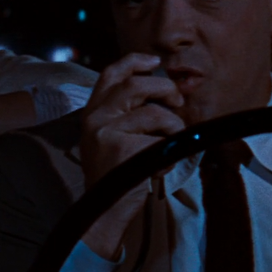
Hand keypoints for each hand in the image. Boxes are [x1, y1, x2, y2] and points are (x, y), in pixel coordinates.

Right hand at [76, 53, 185, 257]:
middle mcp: (95, 118)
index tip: (155, 62)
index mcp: (92, 112)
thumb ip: (127, 113)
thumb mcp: (110, 137)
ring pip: (156, 114)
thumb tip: (165, 91)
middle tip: (179, 104)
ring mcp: (107, 132)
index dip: (134, 62)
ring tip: (169, 145)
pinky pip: (162, 139)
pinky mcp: (123, 148)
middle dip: (165, 90)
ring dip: (174, 128)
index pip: (110, 74)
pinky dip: (169, 153)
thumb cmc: (115, 173)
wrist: (104, 209)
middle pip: (137, 86)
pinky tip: (159, 168)